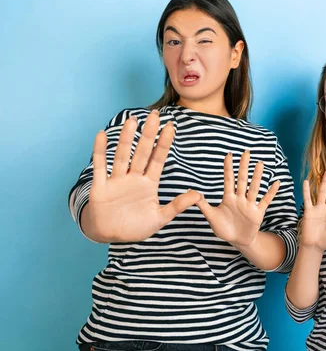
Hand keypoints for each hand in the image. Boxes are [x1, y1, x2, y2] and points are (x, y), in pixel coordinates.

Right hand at [85, 110, 200, 241]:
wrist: (110, 235)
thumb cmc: (136, 226)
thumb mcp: (160, 217)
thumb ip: (178, 206)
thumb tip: (199, 195)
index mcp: (149, 184)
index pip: (158, 159)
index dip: (164, 144)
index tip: (171, 127)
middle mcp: (133, 178)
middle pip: (142, 153)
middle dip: (148, 135)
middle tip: (154, 115)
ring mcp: (117, 181)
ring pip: (122, 156)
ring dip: (126, 139)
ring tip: (132, 121)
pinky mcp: (101, 187)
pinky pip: (100, 166)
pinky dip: (100, 151)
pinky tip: (102, 135)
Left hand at [195, 151, 279, 248]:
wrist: (237, 241)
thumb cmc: (224, 228)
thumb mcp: (211, 216)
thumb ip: (203, 204)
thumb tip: (190, 192)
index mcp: (228, 198)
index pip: (228, 180)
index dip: (228, 168)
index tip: (229, 155)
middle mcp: (240, 199)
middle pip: (242, 180)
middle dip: (243, 167)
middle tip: (246, 152)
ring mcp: (249, 205)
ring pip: (254, 188)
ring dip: (257, 177)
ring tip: (260, 164)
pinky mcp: (258, 213)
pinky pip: (265, 200)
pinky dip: (271, 192)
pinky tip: (277, 183)